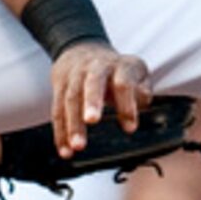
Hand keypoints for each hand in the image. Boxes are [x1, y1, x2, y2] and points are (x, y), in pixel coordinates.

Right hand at [50, 42, 152, 157]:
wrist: (82, 49)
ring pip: (71, 99)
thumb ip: (142, 90)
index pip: (123, 83)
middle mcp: (94, 68)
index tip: (130, 128)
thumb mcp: (135, 72)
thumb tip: (140, 104)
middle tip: (92, 120)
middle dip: (91, 101)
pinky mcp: (59, 87)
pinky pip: (57, 110)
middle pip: (92, 83)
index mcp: (118, 66)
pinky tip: (65, 150)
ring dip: (73, 124)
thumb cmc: (115, 69)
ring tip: (78, 146)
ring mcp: (74, 76)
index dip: (126, 105)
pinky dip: (60, 132)